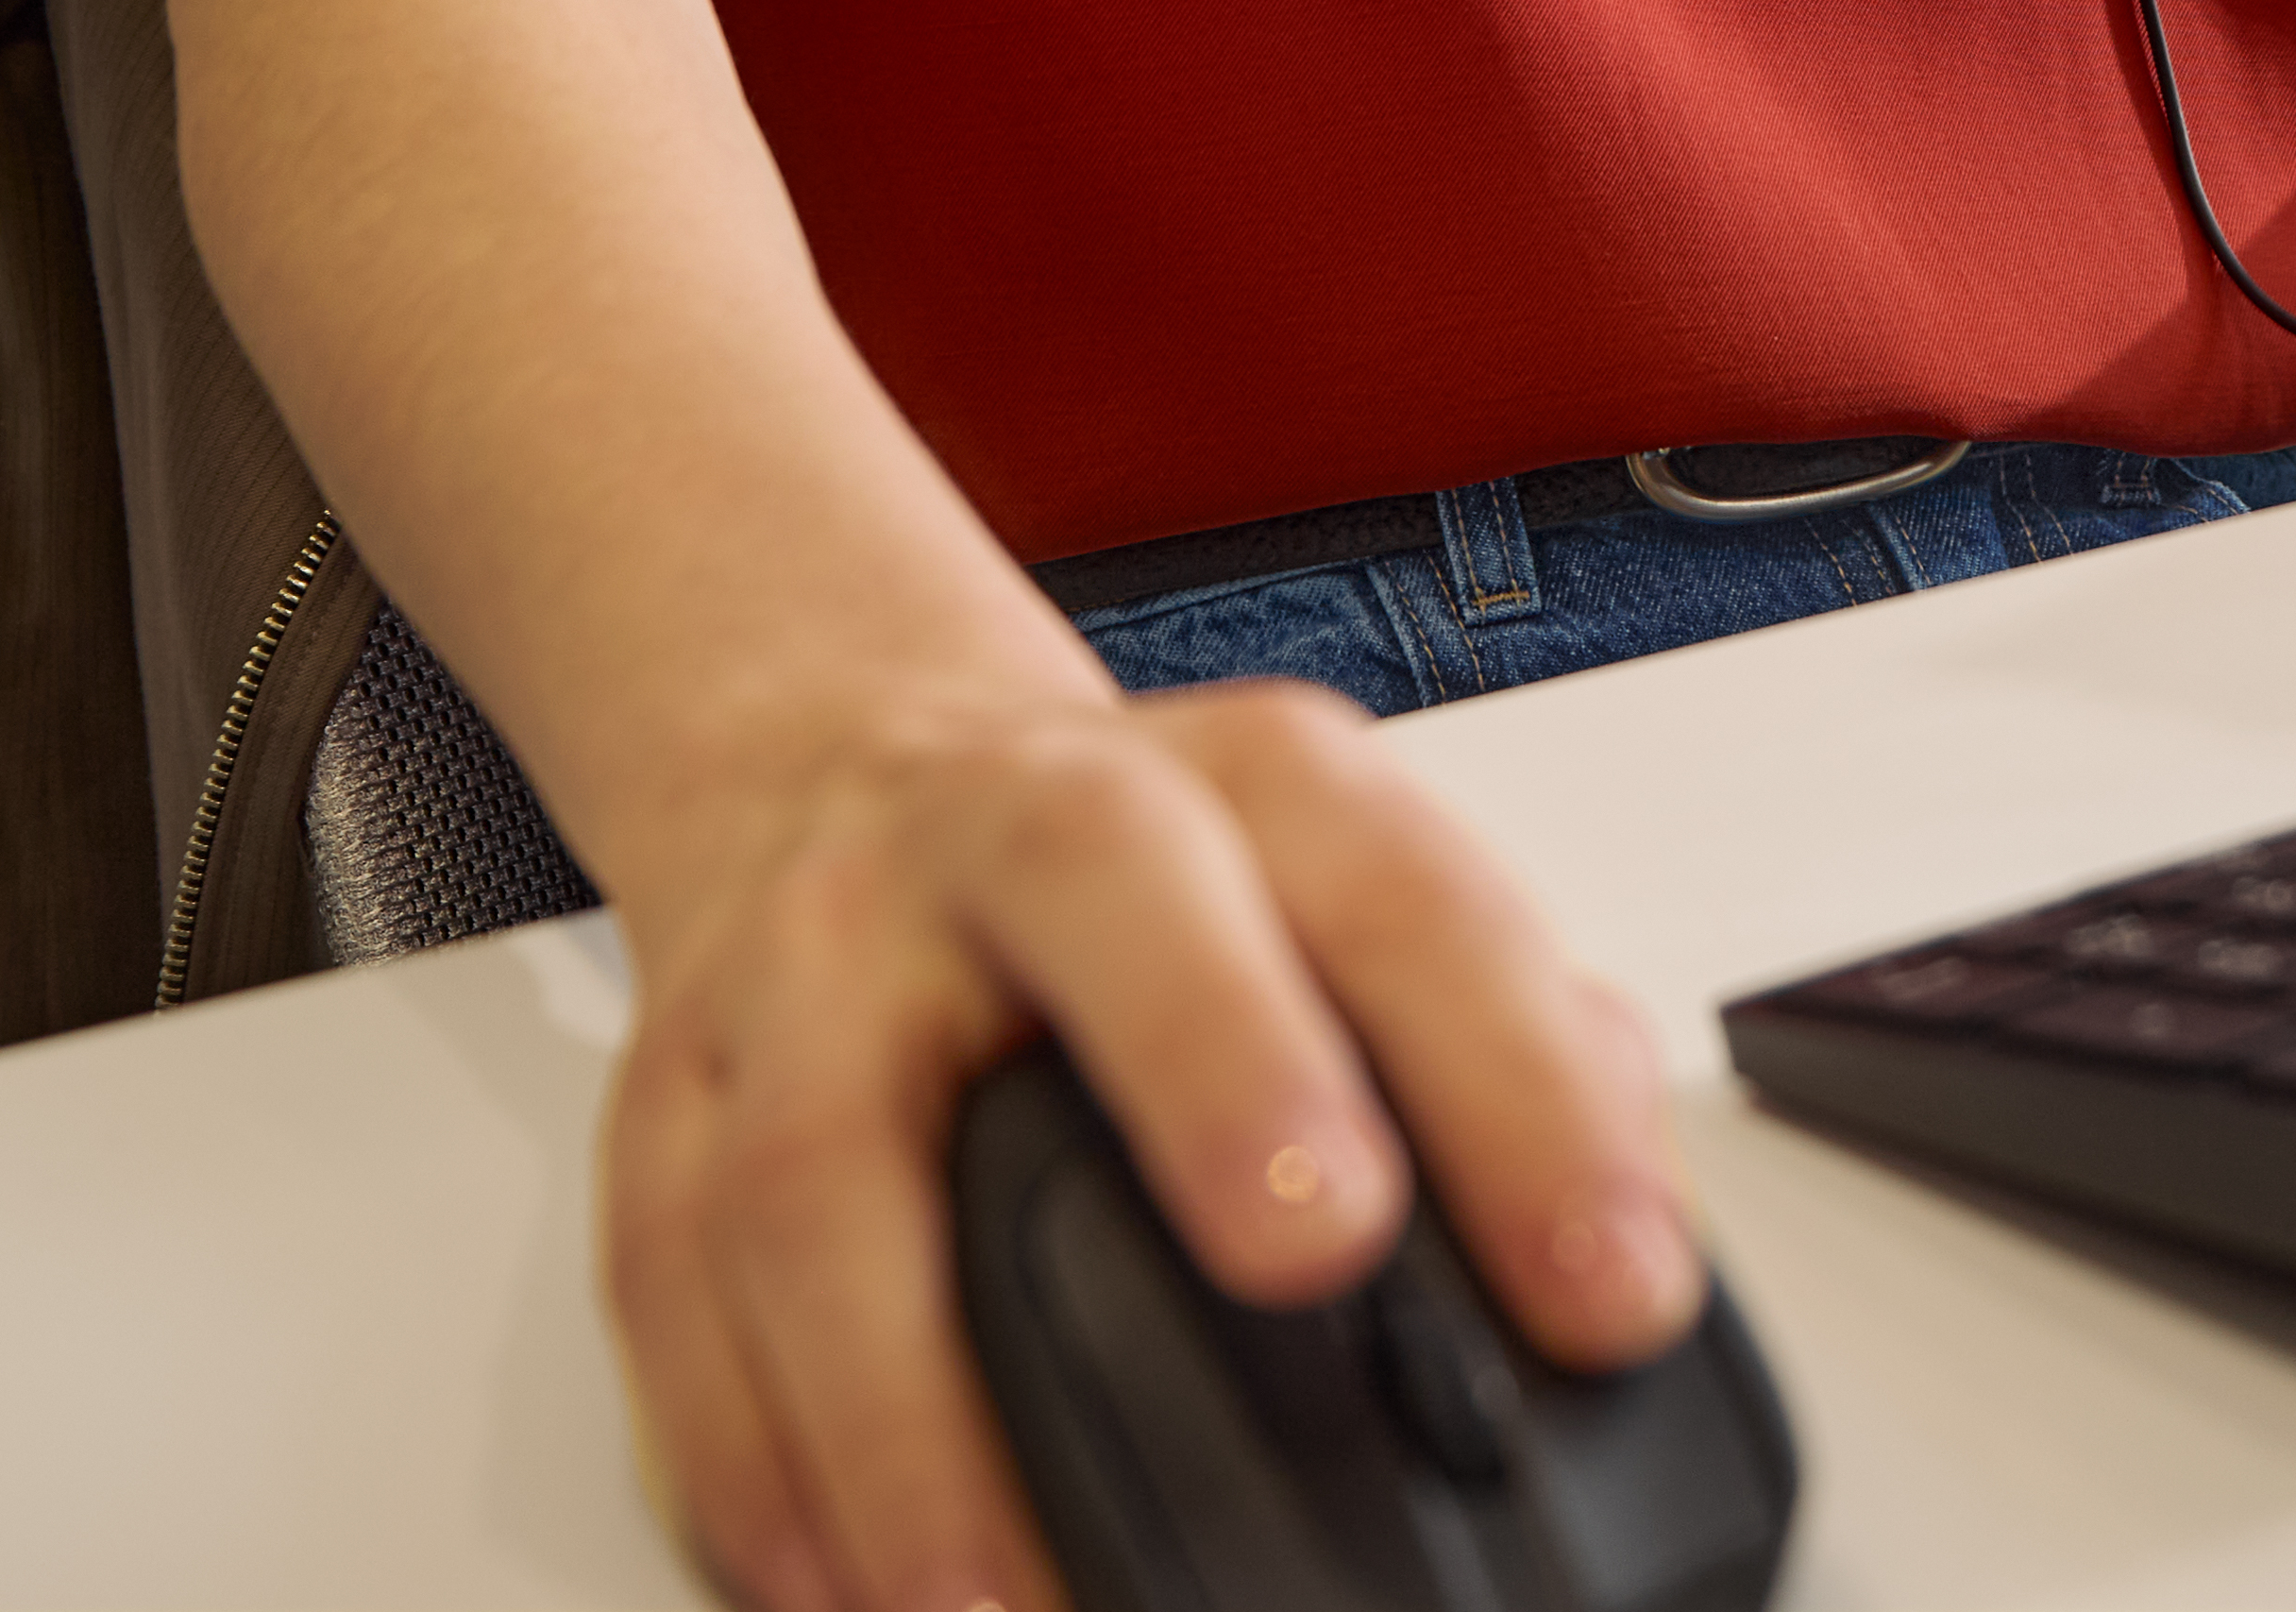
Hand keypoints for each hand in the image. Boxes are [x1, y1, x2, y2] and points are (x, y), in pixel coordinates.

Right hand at [595, 673, 1696, 1611]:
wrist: (844, 767)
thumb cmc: (1146, 882)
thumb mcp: (1348, 893)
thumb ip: (1515, 1047)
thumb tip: (1633, 1261)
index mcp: (1238, 792)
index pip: (1407, 897)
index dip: (1522, 1086)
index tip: (1611, 1285)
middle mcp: (1012, 835)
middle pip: (1106, 897)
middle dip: (1220, 1063)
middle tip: (1317, 1257)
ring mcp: (813, 967)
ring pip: (822, 1163)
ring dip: (912, 1406)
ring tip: (998, 1600)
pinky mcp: (663, 1109)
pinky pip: (673, 1301)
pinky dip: (749, 1470)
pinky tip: (837, 1591)